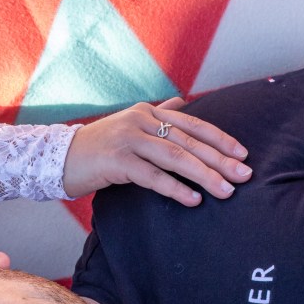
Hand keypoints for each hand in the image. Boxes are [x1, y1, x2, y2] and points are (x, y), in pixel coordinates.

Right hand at [63, 97, 251, 204]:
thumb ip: (157, 115)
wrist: (58, 158)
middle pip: (189, 141)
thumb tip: (182, 104)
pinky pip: (153, 176)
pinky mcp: (117, 161)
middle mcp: (141, 120)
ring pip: (176, 158)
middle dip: (220, 160)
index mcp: (149, 112)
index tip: (243, 154)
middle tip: (244, 176)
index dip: (220, 139)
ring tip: (225, 191)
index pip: (193, 124)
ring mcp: (129, 139)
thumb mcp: (129, 126)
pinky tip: (193, 200)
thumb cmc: (98, 148)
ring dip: (204, 176)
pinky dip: (175, 188)